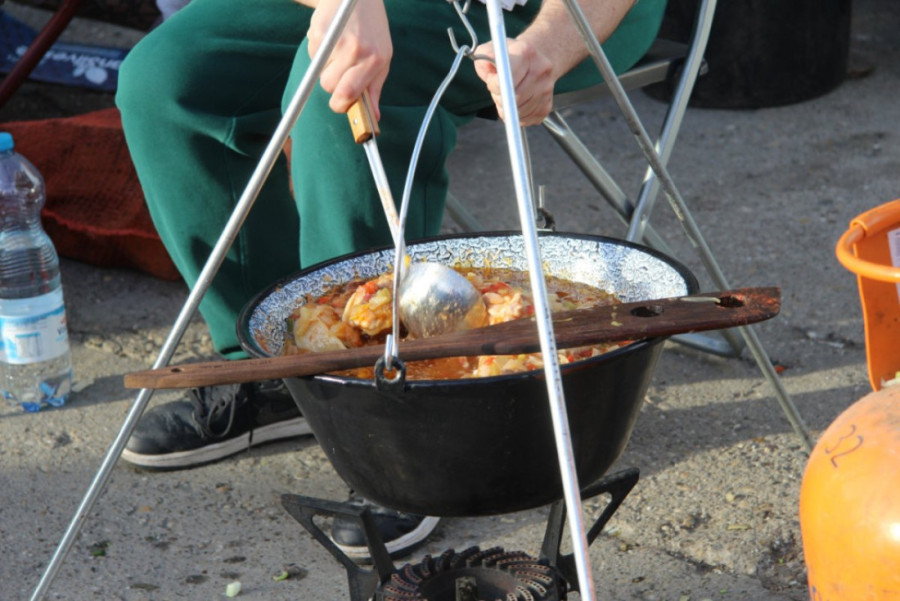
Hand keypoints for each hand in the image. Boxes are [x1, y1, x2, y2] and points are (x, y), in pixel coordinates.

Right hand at [307, 0, 391, 115]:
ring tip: (339, 48)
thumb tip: (373, 118)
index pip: (349, 93)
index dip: (340, 104)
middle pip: (329, 86)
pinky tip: (331, 38)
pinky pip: (313, 54)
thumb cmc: (372, 31)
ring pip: (319, 72)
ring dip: (325, 66)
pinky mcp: (319, 30)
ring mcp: (336, 39)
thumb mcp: (382, 58)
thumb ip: (375, 89)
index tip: (340, 104)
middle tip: (342, 68)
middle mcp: (356, 49)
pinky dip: (319, 51)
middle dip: (332, 83)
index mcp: (374, 60)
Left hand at [473, 37, 555, 125]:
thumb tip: (486, 64)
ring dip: (507, 108)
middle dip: (499, 98)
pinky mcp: (547, 106)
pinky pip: (525, 120)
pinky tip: (516, 102)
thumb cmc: (507, 58)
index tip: (491, 81)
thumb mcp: (492, 49)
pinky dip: (515, 116)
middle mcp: (541, 70)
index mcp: (526, 53)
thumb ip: (484, 56)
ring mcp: (547, 89)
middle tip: (498, 90)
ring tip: (507, 95)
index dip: (494, 85)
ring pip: (518, 112)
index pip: (507, 80)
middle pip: (514, 98)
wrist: (534, 61)